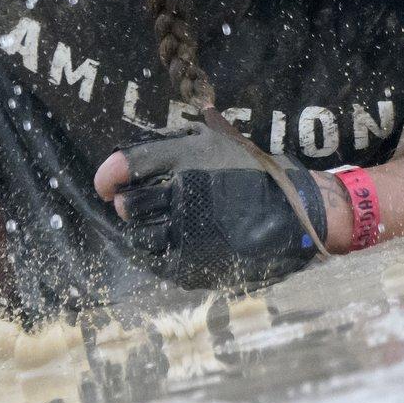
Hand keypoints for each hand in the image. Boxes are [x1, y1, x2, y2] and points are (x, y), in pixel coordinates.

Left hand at [94, 120, 328, 289]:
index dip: (110, 174)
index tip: (106, 184)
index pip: (130, 164)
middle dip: (127, 203)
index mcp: (189, 158)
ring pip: (141, 235)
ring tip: (156, 225)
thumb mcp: (221, 140)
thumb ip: (181, 139)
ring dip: (141, 230)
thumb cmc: (255, 173)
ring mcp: (189, 232)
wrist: (298, 214)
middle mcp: (185, 193)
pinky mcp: (196, 263)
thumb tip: (142, 147)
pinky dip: (157, 252)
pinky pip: (159, 260)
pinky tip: (169, 243)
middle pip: (129, 203)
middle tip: (132, 204)